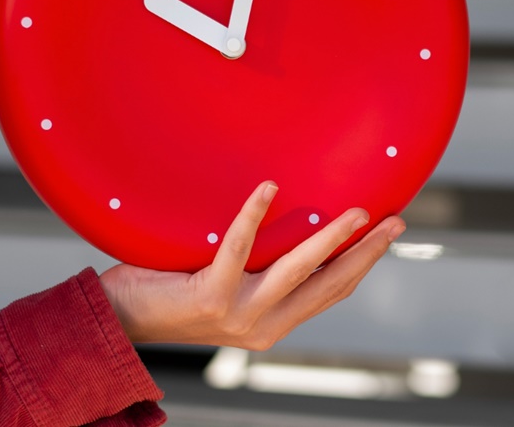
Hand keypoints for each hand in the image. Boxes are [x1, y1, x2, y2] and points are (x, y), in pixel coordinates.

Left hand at [99, 181, 405, 349]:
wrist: (121, 320)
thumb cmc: (174, 292)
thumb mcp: (230, 286)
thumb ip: (260, 266)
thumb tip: (288, 217)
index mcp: (274, 323)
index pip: (331, 291)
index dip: (364, 264)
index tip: (388, 234)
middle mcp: (263, 326)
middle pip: (328, 285)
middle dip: (365, 253)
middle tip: (393, 221)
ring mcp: (239, 315)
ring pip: (297, 271)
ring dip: (331, 240)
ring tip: (356, 212)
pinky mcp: (211, 297)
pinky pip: (239, 248)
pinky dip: (254, 216)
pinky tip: (270, 188)